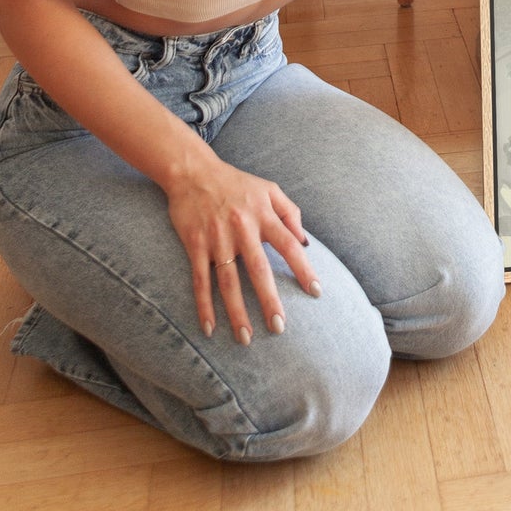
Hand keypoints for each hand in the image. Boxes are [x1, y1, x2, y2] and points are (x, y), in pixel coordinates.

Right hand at [166, 156, 320, 344]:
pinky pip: (200, 280)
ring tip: (246, 338)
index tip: (316, 292)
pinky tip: (209, 328)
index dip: (304, 269)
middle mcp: (242, 228)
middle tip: (279, 328)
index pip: (289, 245)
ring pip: (228, 282)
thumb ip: (290, 212)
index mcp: (263, 215)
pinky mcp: (195, 245)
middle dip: (269, 301)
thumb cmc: (236, 183)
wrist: (193, 172)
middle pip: (259, 270)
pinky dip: (204, 305)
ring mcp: (217, 239)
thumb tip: (305, 241)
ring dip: (237, 312)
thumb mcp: (269, 189)